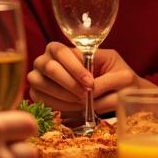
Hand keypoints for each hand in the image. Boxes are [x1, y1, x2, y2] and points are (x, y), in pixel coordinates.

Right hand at [27, 44, 143, 117]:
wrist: (114, 94)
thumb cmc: (116, 79)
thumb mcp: (120, 76)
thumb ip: (107, 81)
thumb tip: (90, 91)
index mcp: (66, 48)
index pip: (62, 53)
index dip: (75, 69)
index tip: (90, 84)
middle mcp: (47, 59)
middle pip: (50, 68)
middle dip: (69, 84)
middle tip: (85, 96)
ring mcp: (39, 77)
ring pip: (42, 85)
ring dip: (64, 97)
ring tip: (82, 103)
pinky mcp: (37, 94)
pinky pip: (41, 99)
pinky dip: (59, 106)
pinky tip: (74, 108)